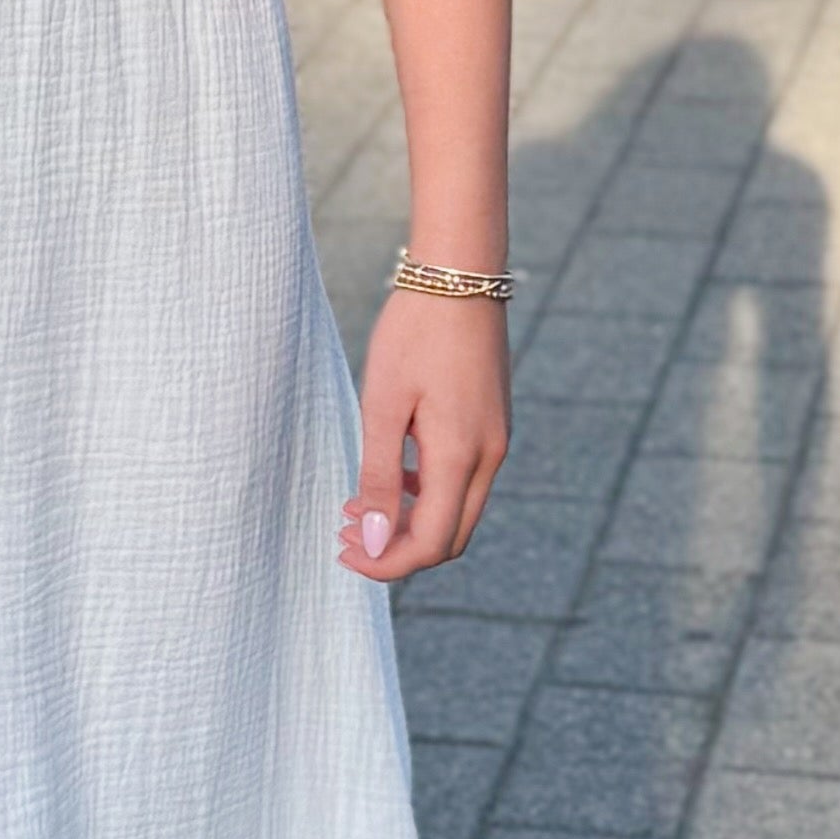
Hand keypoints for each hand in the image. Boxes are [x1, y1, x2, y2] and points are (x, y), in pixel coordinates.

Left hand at [339, 289, 507, 581]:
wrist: (461, 276)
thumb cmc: (414, 333)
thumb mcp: (383, 405)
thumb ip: (378, 476)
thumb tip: (371, 539)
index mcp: (460, 456)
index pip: (429, 544)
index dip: (385, 562)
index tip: (343, 551)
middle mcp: (489, 457)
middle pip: (448, 538)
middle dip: (396, 549)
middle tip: (345, 535)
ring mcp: (496, 442)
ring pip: (456, 512)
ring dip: (409, 522)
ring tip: (356, 509)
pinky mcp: (493, 426)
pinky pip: (463, 482)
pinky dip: (426, 495)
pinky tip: (390, 477)